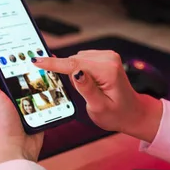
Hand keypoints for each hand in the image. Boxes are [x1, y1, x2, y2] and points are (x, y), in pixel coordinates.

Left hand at [0, 45, 43, 169]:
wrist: (15, 154)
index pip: (1, 62)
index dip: (8, 49)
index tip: (15, 34)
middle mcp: (9, 93)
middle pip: (22, 69)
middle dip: (30, 61)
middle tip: (38, 49)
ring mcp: (25, 101)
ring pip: (36, 80)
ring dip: (43, 76)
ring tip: (48, 66)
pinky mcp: (38, 110)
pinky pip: (47, 95)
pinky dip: (51, 90)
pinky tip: (55, 83)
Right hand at [33, 50, 162, 142]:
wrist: (133, 112)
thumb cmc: (118, 114)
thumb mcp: (99, 108)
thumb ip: (86, 89)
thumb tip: (75, 73)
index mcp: (107, 70)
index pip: (73, 64)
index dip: (53, 63)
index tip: (36, 61)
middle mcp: (109, 58)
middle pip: (74, 61)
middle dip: (69, 75)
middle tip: (80, 93)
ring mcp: (108, 56)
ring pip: (77, 60)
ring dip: (75, 73)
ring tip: (88, 91)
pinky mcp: (105, 57)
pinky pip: (82, 60)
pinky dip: (80, 70)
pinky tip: (89, 83)